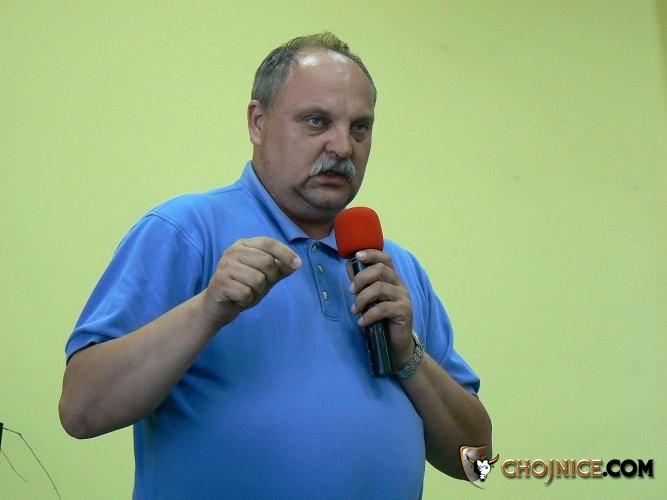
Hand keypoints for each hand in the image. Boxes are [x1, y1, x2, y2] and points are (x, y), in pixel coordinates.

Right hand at [203, 237, 301, 326]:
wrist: (217, 306)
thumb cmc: (243, 287)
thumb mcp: (265, 277)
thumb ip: (279, 269)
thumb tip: (297, 263)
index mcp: (244, 244)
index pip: (269, 243)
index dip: (286, 253)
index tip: (298, 264)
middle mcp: (233, 251)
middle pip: (267, 262)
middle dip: (270, 279)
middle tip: (260, 286)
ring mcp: (225, 266)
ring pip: (258, 279)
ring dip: (257, 292)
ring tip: (247, 292)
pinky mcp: (220, 283)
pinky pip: (246, 293)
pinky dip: (246, 300)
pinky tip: (238, 299)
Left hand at [347, 250, 413, 365]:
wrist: (396, 344)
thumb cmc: (382, 320)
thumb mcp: (369, 299)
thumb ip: (361, 282)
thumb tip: (348, 264)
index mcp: (392, 279)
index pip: (385, 258)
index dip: (371, 254)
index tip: (356, 256)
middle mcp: (399, 285)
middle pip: (381, 270)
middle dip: (361, 278)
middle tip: (351, 291)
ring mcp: (403, 297)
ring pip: (380, 288)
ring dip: (362, 298)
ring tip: (355, 310)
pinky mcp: (404, 311)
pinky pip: (383, 308)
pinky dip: (369, 315)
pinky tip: (362, 322)